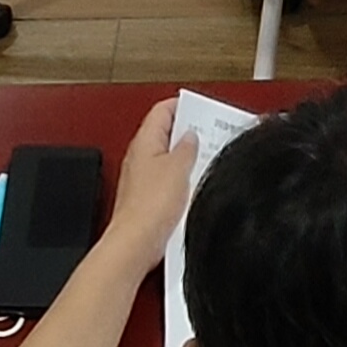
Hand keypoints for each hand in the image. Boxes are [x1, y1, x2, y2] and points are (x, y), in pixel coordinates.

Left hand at [100, 97, 199, 257]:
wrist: (137, 242)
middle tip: (208, 132)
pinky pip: (167, 178)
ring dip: (185, 156)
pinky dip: (181, 177)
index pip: (162, 110)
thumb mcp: (179, 167)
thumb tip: (192, 136)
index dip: (182, 105)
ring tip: (205, 157)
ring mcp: (142, 177)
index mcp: (144, 141)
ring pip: (166, 157)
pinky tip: (194, 184)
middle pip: (164, 133)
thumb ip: (188, 147)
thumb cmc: (149, 207)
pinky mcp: (147, 197)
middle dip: (186, 131)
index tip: (200, 106)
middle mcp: (139, 157)